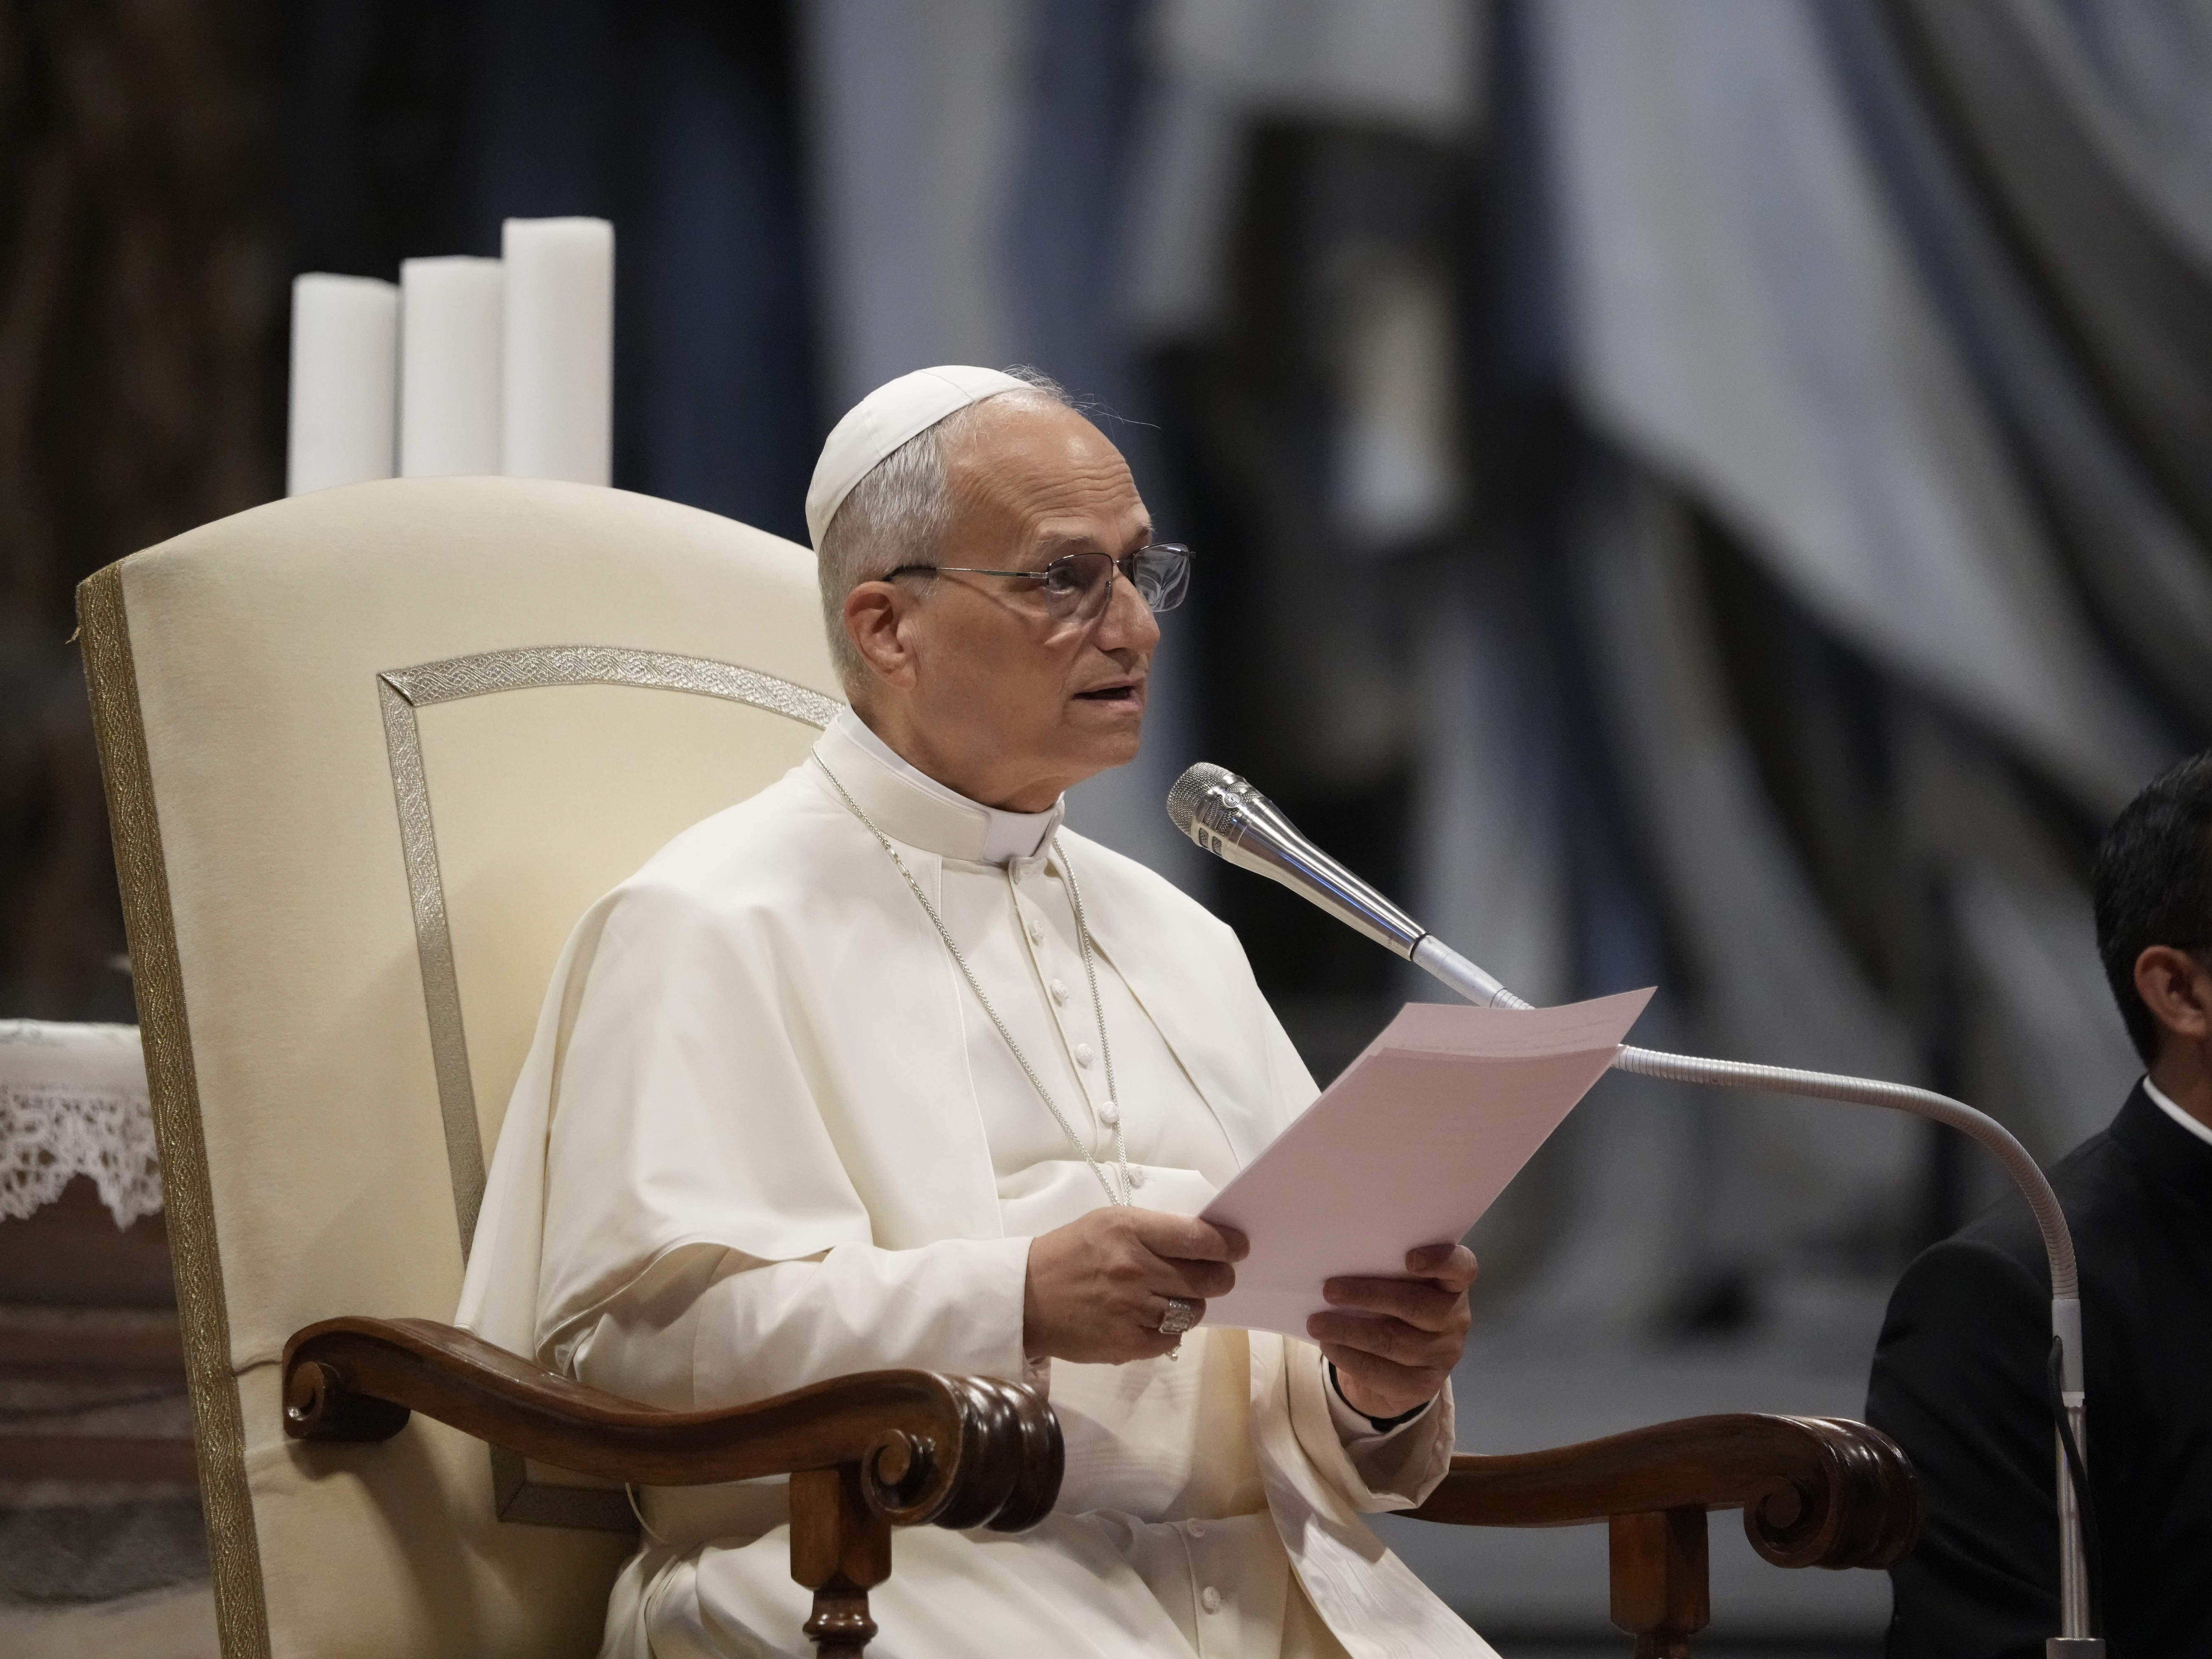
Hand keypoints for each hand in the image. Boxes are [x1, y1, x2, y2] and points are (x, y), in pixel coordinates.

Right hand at [1024, 1207, 1247, 1364]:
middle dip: (1219, 1277)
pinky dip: (1168, 1331)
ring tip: (1170, 1298)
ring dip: (1190, 1305)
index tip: (1238, 1248)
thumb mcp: (1108, 1224)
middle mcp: (1134, 1269)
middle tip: (1217, 1276)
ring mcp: (1131, 1309)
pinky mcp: (1127, 1343)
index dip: (1227, 1244)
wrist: (1025, 1299)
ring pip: (1192, 1311)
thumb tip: (1203, 1242)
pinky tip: (1150, 1319)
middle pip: (1206, 1278)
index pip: (1197, 1238)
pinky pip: (1171, 1339)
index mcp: (1129, 1231)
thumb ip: (1154, 1231)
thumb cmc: (1070, 1254)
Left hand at [1307, 1242, 1477, 1420]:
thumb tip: (1338, 1261)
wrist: (1395, 1366)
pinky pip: (1385, 1374)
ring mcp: (1444, 1354)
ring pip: (1395, 1341)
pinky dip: (1351, 1359)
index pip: (1461, 1267)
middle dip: (1369, 1296)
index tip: (1410, 1259)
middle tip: (1329, 1290)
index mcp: (1453, 1284)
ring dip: (1349, 1331)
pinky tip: (1330, 1347)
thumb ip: (1382, 1269)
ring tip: (1317, 1323)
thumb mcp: (1394, 1284)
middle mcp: (1456, 1318)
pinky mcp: (1425, 1386)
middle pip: (1417, 1305)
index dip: (1440, 1261)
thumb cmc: (1390, 1308)